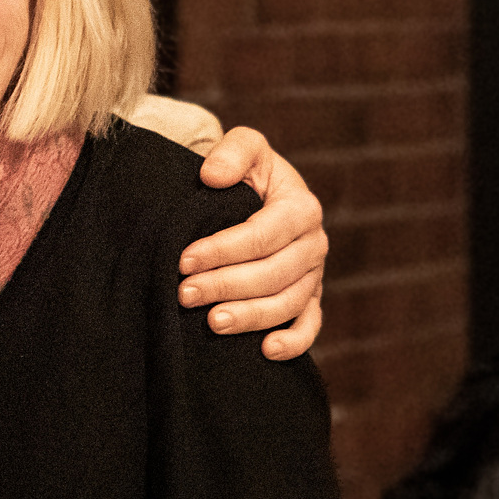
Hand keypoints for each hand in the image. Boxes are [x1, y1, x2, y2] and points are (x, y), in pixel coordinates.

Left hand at [179, 127, 326, 359]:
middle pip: (273, 273)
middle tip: (185, 294)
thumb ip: (232, 153)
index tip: (184, 260)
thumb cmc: (247, 170)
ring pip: (287, 303)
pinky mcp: (310, 298)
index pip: (262, 234)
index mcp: (301, 207)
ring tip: (212, 323)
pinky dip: (294, 342)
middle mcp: (314, 243)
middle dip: (227, 285)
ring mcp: (314, 274)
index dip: (223, 250)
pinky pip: (309, 325)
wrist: (259, 192)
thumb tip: (212, 176)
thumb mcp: (244, 147)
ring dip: (250, 316)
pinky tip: (266, 351)